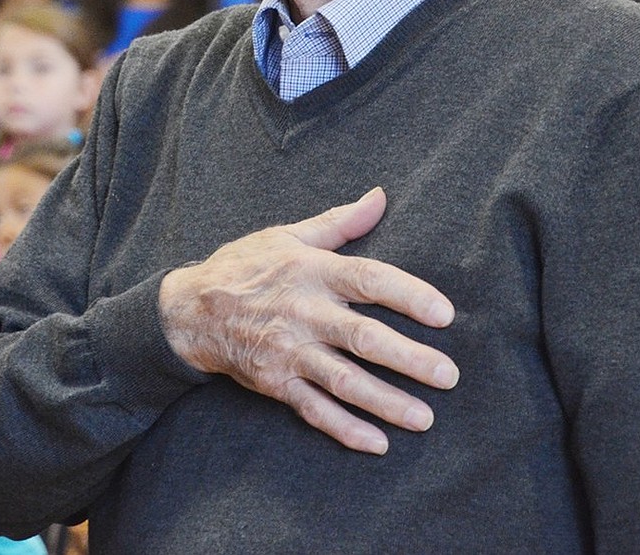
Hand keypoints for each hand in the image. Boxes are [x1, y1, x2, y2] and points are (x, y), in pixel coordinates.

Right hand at [158, 186, 458, 454]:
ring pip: (343, 381)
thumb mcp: (290, 234)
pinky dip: (345, 428)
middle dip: (409, 358)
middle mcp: (304, 312)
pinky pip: (314, 410)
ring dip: (385, 401)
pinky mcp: (276, 382)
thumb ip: (341, 222)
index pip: (368, 280)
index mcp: (312, 271)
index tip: (444, 314)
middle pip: (363, 337)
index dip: (408, 295)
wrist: (190, 309)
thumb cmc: (247, 266)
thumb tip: (380, 196)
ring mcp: (289, 351)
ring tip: (424, 417)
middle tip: (449, 376)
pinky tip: (377, 442)